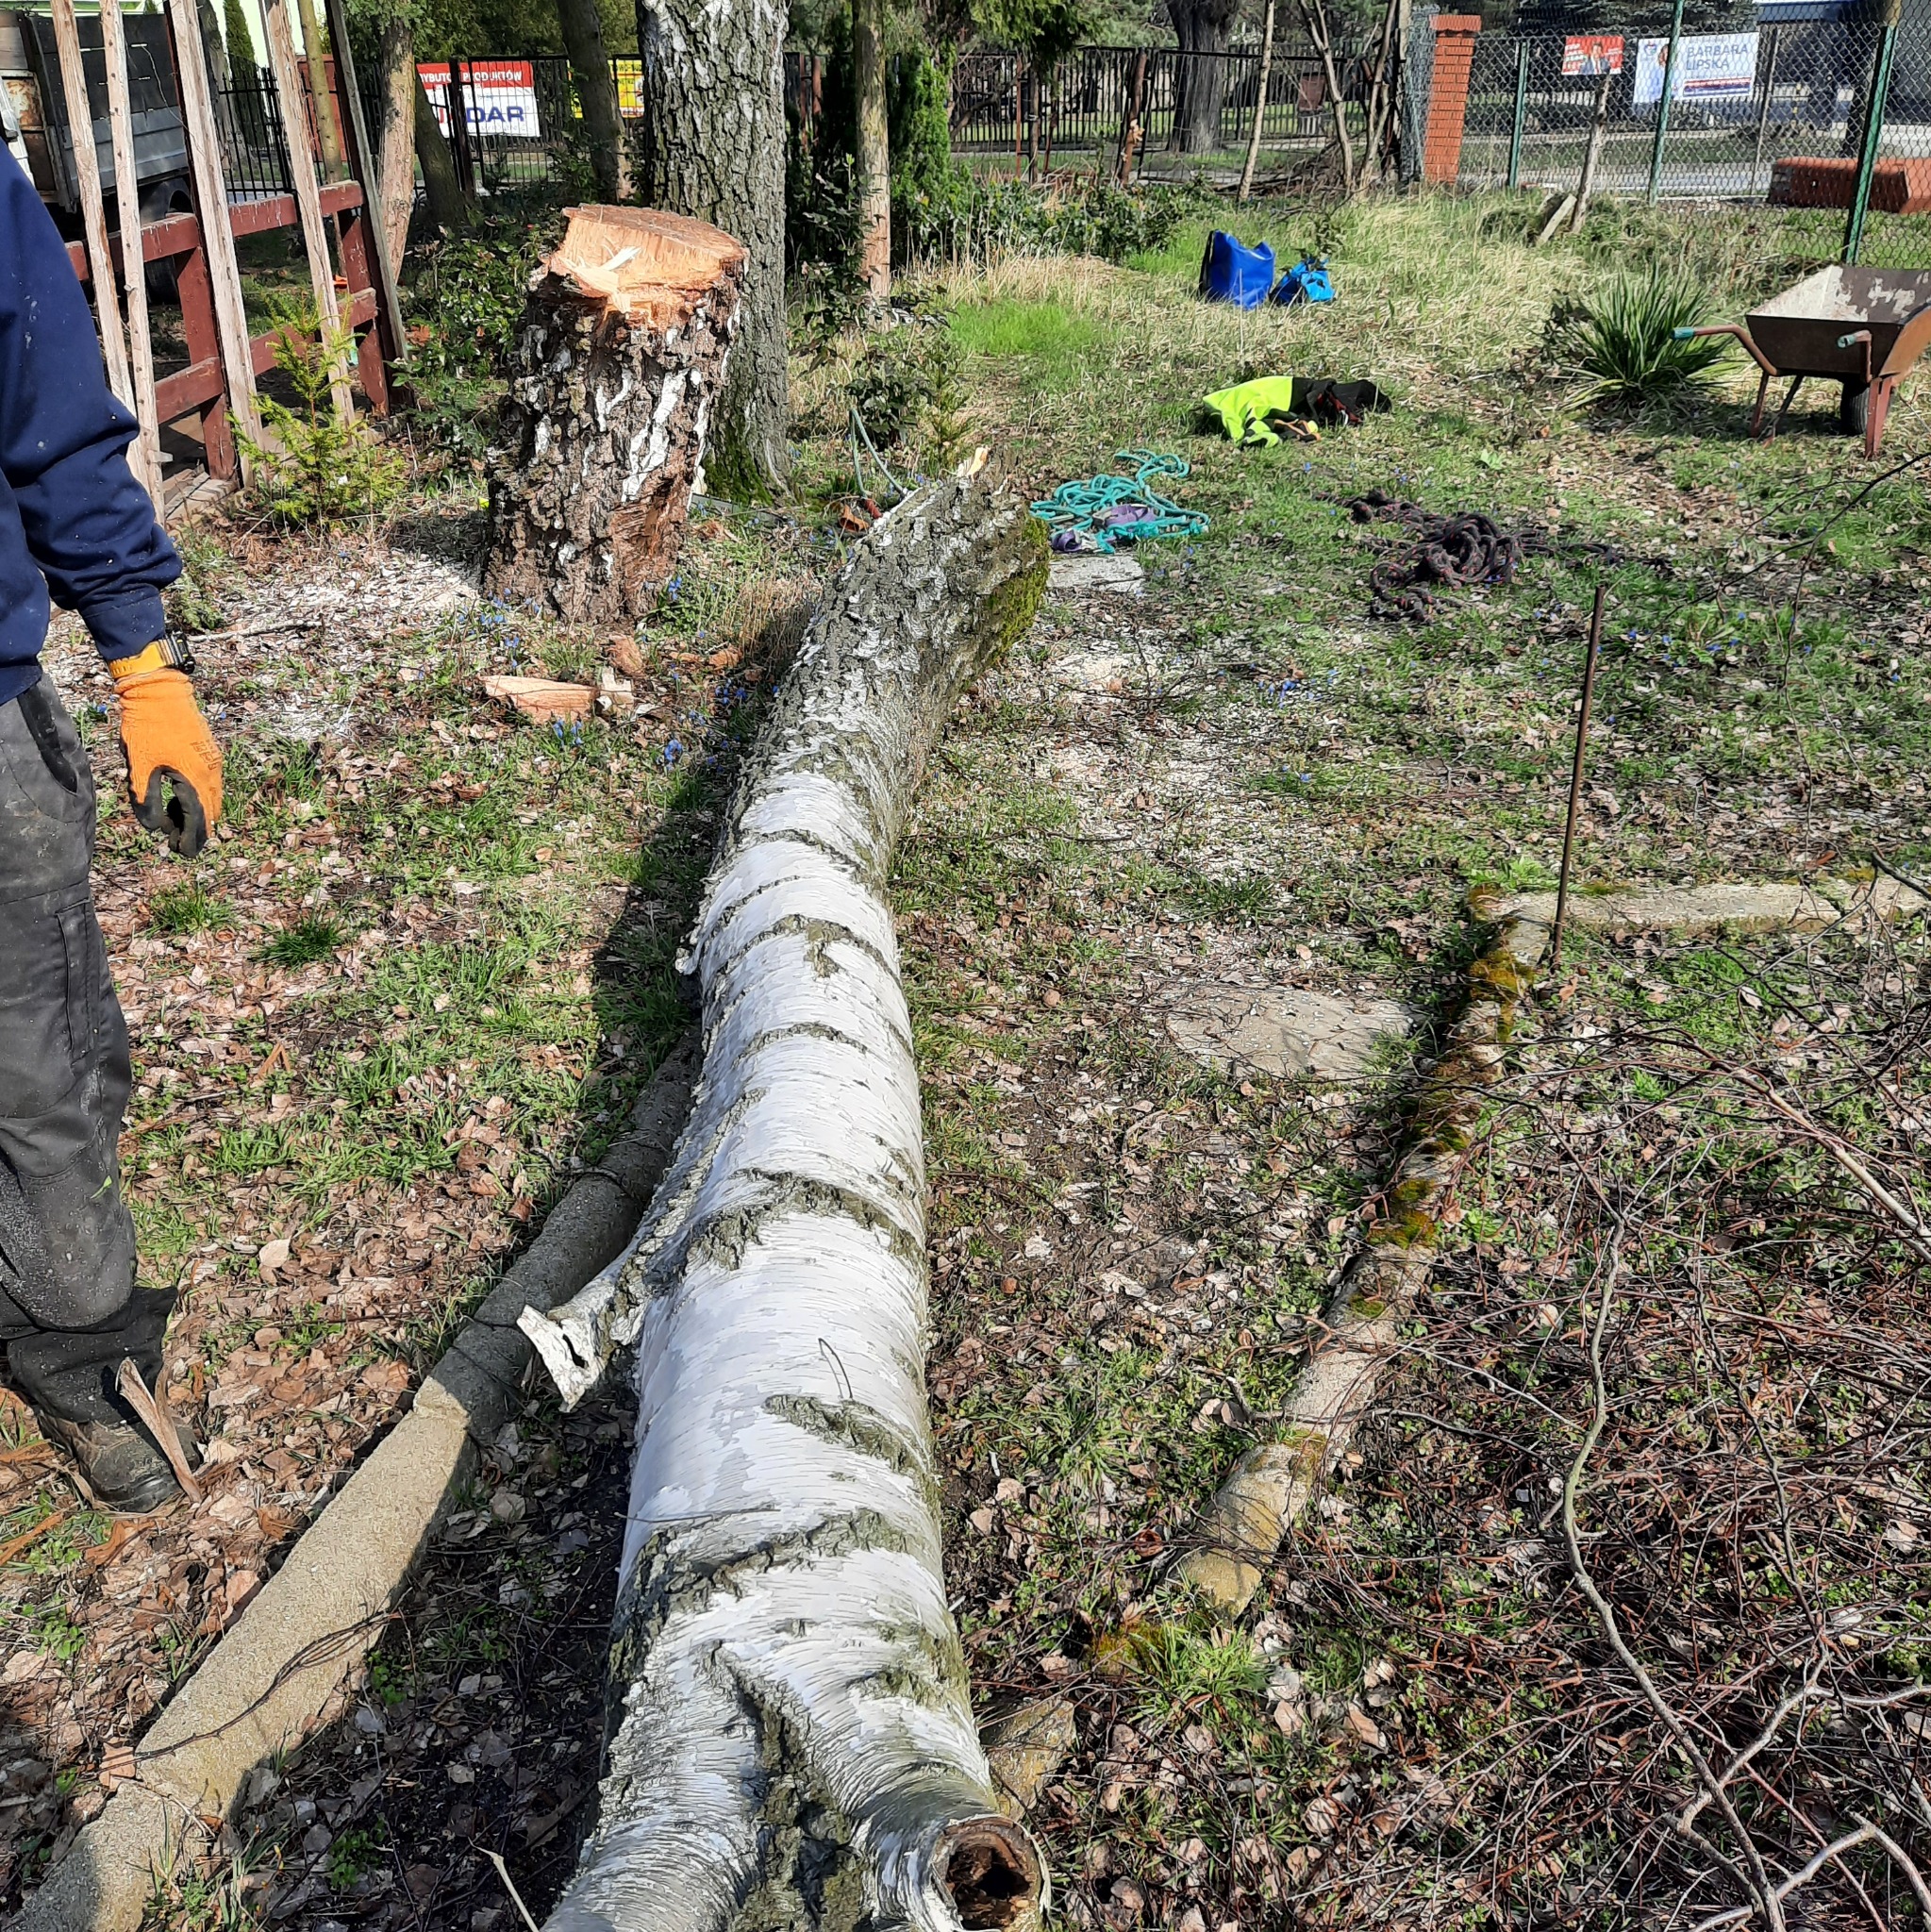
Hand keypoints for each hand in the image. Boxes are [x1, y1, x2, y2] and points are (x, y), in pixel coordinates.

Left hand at [113, 657, 221, 856]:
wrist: (159, 689)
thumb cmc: (146, 726)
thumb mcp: (139, 767)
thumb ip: (147, 800)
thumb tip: (155, 826)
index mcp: (195, 779)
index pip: (200, 820)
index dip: (191, 839)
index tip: (181, 852)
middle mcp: (210, 773)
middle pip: (211, 812)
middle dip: (197, 830)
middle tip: (178, 840)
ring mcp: (212, 761)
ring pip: (212, 798)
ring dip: (198, 813)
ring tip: (175, 820)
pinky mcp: (209, 752)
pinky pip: (210, 783)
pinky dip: (199, 797)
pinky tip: (180, 796)